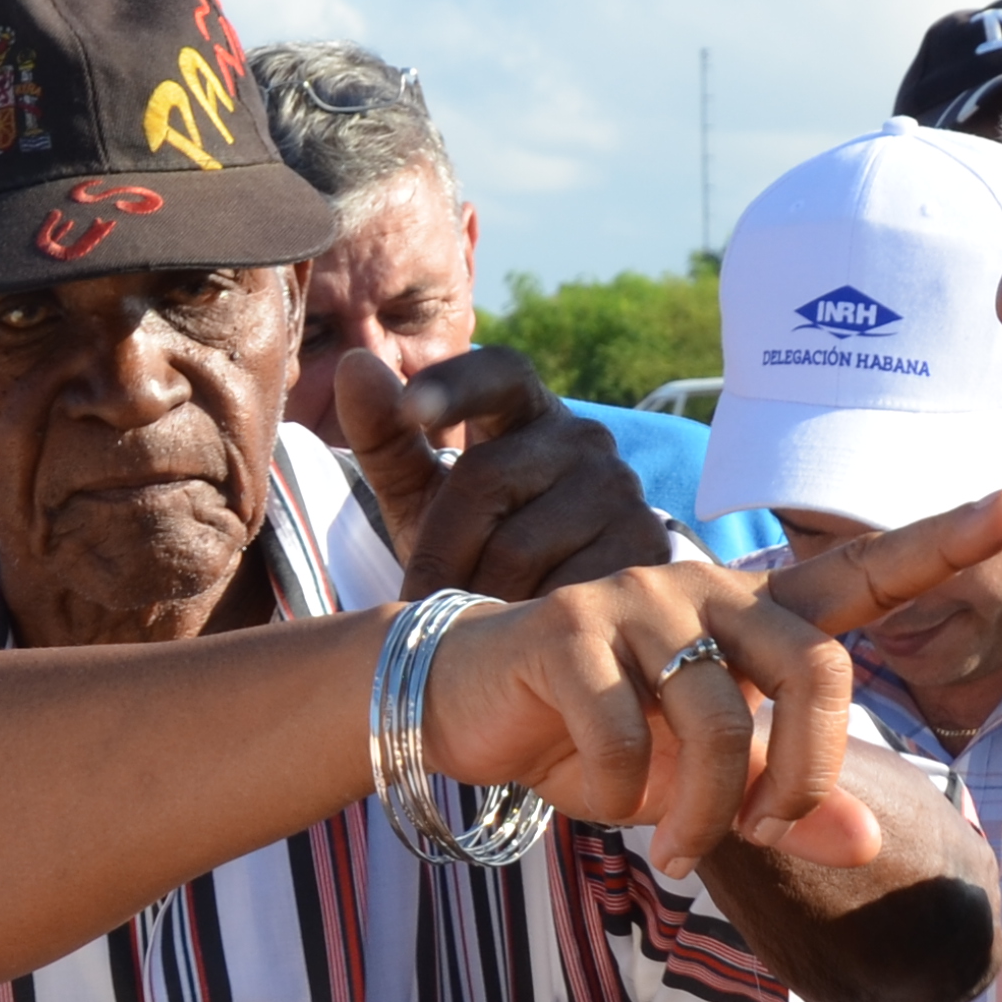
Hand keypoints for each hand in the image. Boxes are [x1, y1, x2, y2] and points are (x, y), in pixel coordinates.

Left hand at [334, 344, 662, 598]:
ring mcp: (621, 490)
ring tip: (467, 624)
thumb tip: (353, 362)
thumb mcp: (428, 499)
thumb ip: (387, 439)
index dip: (454, 385)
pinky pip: (563, 591)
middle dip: (439, 550)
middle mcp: (583, 438)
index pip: (498, 371)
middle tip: (417, 602)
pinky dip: (527, 621)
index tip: (410, 411)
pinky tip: (517, 638)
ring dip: (478, 596)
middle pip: (486, 477)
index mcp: (527, 409)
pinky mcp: (647, 548)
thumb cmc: (485, 543)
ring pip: (519, 547)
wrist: (573, 610)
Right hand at [418, 494, 1001, 871]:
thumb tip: (871, 843)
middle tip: (771, 831)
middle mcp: (706, 588)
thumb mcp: (698, 789)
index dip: (939, 542)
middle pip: (818, 669)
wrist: (461, 716)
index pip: (860, 574)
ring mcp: (637, 599)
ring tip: (673, 847)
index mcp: (750, 617)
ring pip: (721, 724)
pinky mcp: (569, 629)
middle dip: (809, 775)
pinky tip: (587, 788)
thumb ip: (784, 805)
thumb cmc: (593, 742)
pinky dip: (621, 795)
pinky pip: (630, 740)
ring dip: (704, 813)